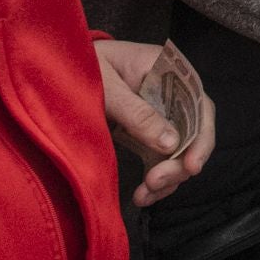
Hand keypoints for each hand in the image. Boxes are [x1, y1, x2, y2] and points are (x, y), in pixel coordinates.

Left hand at [97, 40, 216, 204]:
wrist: (58, 66)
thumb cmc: (82, 64)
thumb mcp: (106, 85)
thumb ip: (137, 113)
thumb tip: (171, 143)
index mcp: (169, 70)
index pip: (199, 106)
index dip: (201, 137)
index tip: (191, 166)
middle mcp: (172, 94)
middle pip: (192, 133)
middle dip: (178, 164)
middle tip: (154, 182)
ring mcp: (161, 114)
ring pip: (179, 152)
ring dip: (168, 178)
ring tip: (144, 194)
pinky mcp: (147, 133)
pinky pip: (161, 160)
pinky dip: (155, 181)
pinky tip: (143, 195)